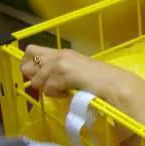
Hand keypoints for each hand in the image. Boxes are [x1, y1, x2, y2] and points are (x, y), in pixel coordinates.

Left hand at [21, 45, 144, 125]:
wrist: (115, 85)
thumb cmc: (101, 82)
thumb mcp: (77, 73)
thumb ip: (60, 73)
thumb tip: (40, 82)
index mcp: (63, 52)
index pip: (31, 50)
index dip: (31, 65)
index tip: (41, 77)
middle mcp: (60, 53)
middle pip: (28, 61)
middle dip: (33, 76)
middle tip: (49, 85)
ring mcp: (61, 62)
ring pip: (37, 79)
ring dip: (47, 89)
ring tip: (64, 92)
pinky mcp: (63, 72)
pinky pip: (47, 88)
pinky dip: (56, 95)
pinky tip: (68, 94)